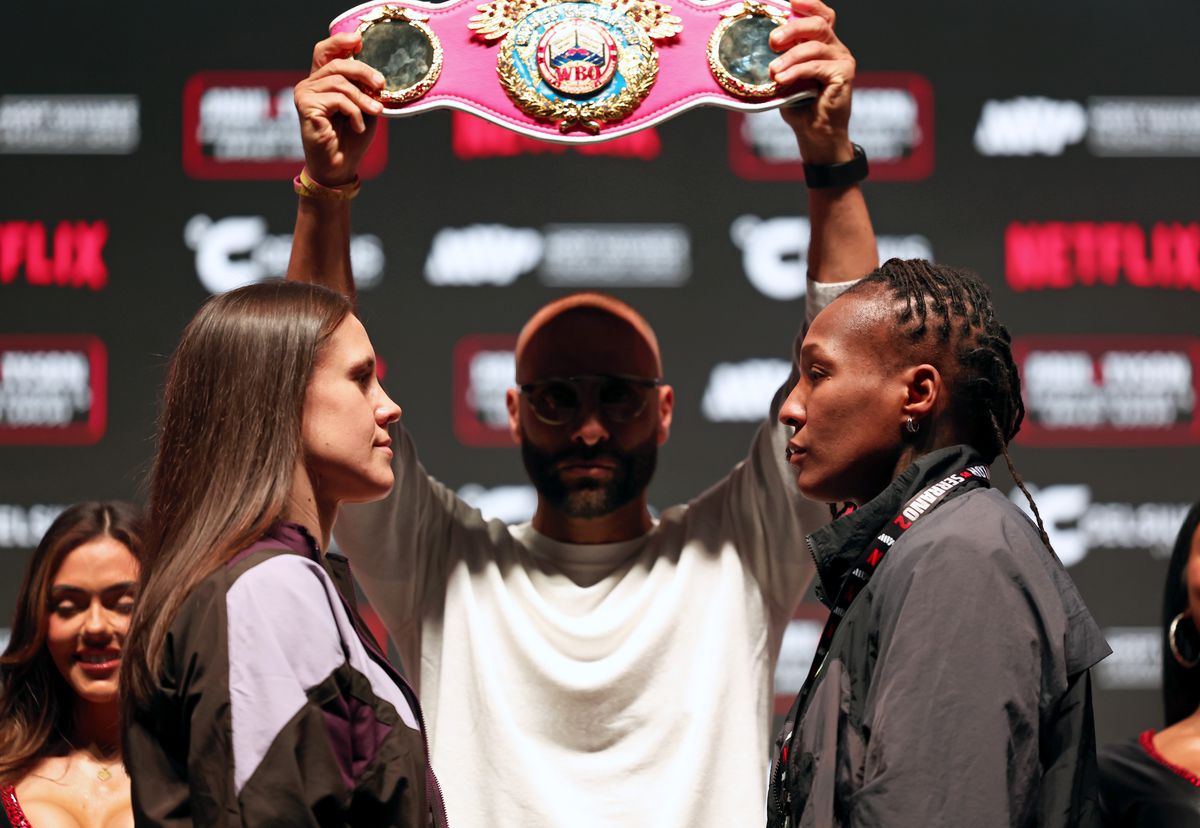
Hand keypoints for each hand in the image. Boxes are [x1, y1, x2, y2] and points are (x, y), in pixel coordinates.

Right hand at [294, 33, 385, 186]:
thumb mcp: (364, 108)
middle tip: (381, 84)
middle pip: (337, 63)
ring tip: (375, 111)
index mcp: (322, 81)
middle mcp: (310, 84)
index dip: (340, 41)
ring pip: (340, 82)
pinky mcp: (305, 106)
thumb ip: (365, 89)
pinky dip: (354, 112)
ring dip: (363, 98)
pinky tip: (358, 126)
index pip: (326, 51)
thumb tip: (376, 74)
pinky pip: (337, 99)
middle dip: (363, 71)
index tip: (359, 40)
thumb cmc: (351, 139)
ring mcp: (305, 93)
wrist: (339, 167)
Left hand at [768, 0, 854, 164]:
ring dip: (790, 57)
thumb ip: (779, 61)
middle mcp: (836, 48)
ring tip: (772, 71)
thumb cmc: (800, 107)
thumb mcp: (785, 78)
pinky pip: (817, 66)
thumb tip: (752, 48)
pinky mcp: (844, 75)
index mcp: (824, 44)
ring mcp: (843, 60)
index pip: (821, 14)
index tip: (788, 0)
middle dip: (793, 28)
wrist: (816, 135)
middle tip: (772, 41)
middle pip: (818, 24)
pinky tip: (781, 80)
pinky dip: (796, 72)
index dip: (807, 3)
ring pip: (815, 45)